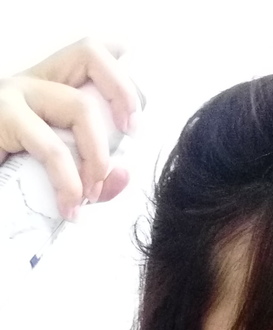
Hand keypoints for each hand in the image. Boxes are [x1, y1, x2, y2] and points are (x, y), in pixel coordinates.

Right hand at [0, 37, 139, 219]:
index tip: (133, 124)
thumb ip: (94, 176)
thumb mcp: (59, 174)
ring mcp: (16, 95)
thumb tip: (123, 175)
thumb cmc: (12, 174)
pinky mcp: (2, 118)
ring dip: (97, 156)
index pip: (91, 56)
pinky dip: (68, 182)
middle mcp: (34, 82)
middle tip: (128, 140)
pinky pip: (51, 147)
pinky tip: (69, 205)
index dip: (121, 76)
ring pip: (79, 105)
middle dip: (122, 96)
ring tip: (91, 194)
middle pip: (90, 55)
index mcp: (50, 88)